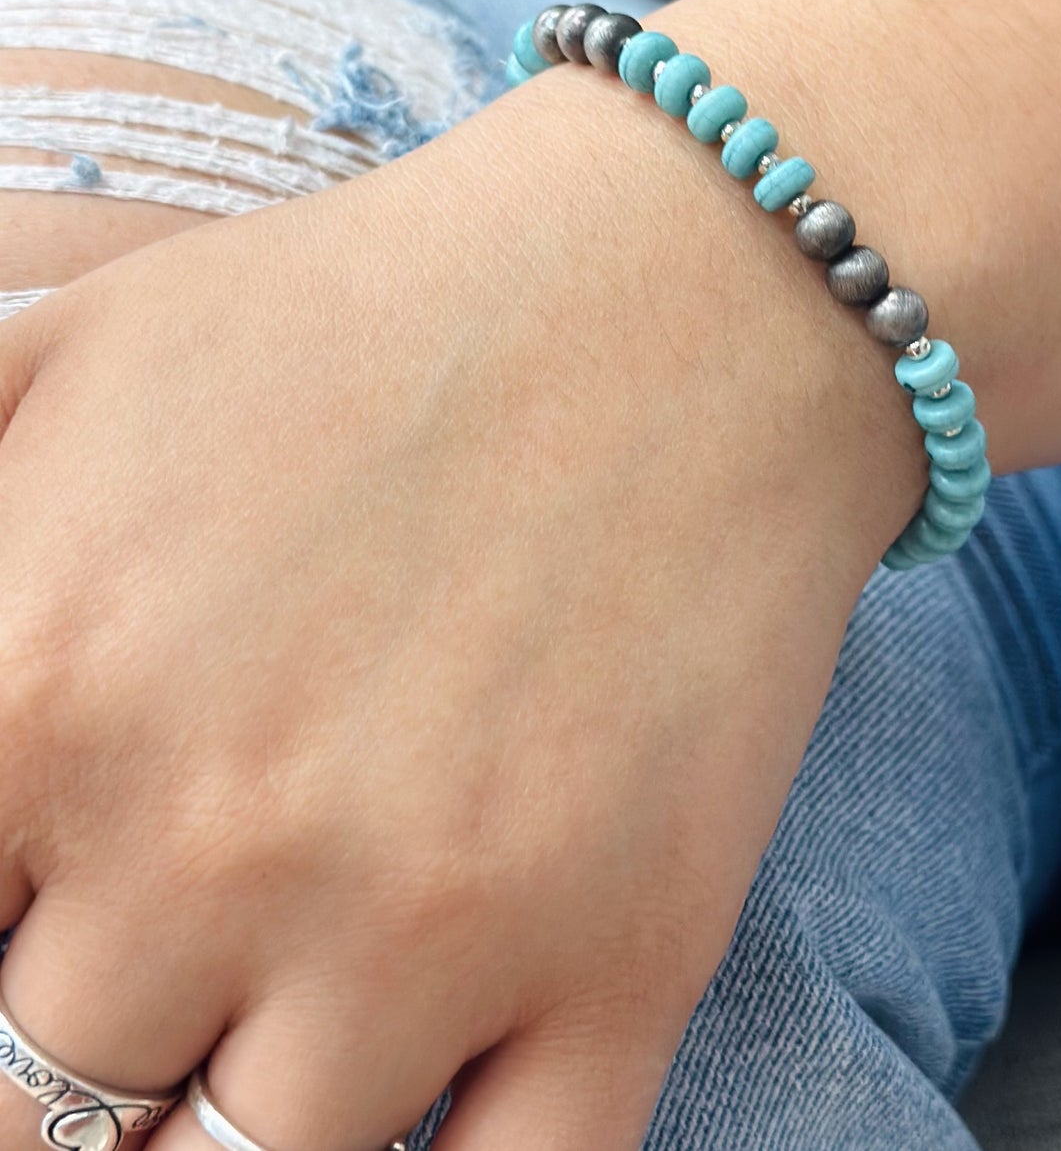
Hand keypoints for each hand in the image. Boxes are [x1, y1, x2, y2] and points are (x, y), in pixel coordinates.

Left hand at [0, 71, 918, 1150]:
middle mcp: (217, 839)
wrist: (692, 295)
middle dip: (65, 1048)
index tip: (35, 917)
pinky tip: (410, 1100)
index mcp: (39, 680)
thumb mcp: (67, 346)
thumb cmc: (386, 313)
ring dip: (223, 1119)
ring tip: (267, 997)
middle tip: (142, 952)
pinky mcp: (631, 956)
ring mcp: (439, 923)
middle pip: (31, 1110)